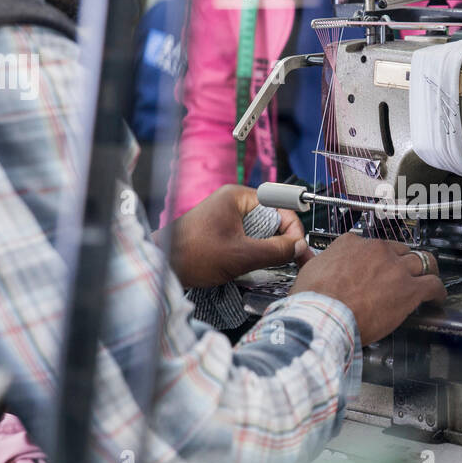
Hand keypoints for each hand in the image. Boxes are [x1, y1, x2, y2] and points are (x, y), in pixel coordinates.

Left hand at [158, 185, 311, 287]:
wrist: (162, 265)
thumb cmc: (193, 255)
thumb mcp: (242, 255)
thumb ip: (276, 250)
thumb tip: (298, 248)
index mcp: (238, 197)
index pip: (280, 206)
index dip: (292, 229)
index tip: (297, 249)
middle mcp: (232, 202)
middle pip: (271, 218)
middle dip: (280, 239)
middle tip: (286, 260)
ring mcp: (225, 215)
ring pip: (260, 230)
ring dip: (266, 247)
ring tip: (266, 264)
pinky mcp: (221, 230)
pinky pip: (247, 237)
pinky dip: (253, 251)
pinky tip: (251, 264)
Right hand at [290, 232, 446, 342]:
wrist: (325, 316)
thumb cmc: (314, 300)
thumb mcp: (308, 271)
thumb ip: (312, 261)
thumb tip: (304, 256)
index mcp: (351, 244)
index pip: (368, 244)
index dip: (373, 257)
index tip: (374, 265)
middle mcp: (376, 250)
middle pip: (398, 249)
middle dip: (401, 261)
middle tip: (402, 272)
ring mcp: (395, 268)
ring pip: (421, 261)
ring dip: (426, 269)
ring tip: (428, 277)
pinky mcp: (409, 289)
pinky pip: (432, 284)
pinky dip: (437, 290)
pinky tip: (437, 296)